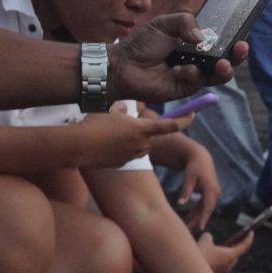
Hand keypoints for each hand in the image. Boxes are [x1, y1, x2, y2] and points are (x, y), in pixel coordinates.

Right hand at [73, 104, 192, 167]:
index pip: (171, 125)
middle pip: (150, 135)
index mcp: (142, 128)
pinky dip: (121, 148)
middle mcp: (142, 143)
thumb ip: (124, 108)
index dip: (184, 120)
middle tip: (120, 123)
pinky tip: (105, 144)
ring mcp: (133, 155)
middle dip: (141, 129)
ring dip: (132, 139)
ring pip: (140, 145)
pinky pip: (128, 154)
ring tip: (109, 133)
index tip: (193, 114)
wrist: (78, 146)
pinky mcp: (124, 163)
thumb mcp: (111, 109)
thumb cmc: (94, 124)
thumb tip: (126, 109)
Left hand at [110, 13, 247, 102]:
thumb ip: (185, 22)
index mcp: (195, 43)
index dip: (232, 40)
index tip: (241, 36)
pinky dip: (191, 74)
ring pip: (218, 74)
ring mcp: (194, 75)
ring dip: (224, 68)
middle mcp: (198, 60)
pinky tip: (178, 70)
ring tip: (221, 64)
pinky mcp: (187, 89)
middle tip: (241, 48)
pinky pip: (198, 81)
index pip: (220, 42)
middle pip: (226, 60)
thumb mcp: (164, 23)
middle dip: (236, 55)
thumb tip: (202, 38)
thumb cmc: (142, 44)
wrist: (124, 65)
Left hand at [180, 145, 220, 229]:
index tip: (200, 228)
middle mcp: (215, 192)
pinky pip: (204, 204)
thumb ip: (186, 191)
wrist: (201, 157)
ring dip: (197, 216)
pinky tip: (189, 217)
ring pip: (205, 208)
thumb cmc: (194, 167)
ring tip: (188, 226)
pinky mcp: (209, 192)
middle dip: (199, 220)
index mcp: (211, 189)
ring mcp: (213, 192)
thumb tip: (180, 204)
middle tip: (190, 230)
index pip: (208, 206)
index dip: (204, 217)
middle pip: (207, 210)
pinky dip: (197, 210)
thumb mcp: (189, 178)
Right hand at [196, 231, 252, 272]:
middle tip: (233, 241)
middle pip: (235, 255)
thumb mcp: (204, 240)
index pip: (244, 246)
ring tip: (217, 250)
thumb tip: (208, 237)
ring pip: (226, 262)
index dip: (248, 238)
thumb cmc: (200, 255)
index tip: (251, 233)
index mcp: (231, 255)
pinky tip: (208, 259)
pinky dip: (215, 262)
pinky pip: (218, 268)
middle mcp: (229, 265)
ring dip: (223, 256)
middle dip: (233, 248)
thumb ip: (209, 236)